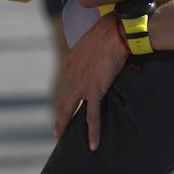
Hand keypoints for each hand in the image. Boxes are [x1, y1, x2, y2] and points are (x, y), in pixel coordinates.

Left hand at [54, 14, 130, 149]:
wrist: (115, 32)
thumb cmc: (111, 29)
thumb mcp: (98, 38)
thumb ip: (96, 48)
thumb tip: (106, 47)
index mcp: (72, 61)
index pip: (69, 81)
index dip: (70, 92)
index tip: (72, 99)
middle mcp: (71, 73)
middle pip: (64, 98)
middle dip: (60, 114)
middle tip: (57, 129)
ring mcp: (80, 84)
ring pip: (70, 109)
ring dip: (65, 123)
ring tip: (60, 136)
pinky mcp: (93, 91)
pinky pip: (92, 116)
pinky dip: (92, 131)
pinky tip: (92, 144)